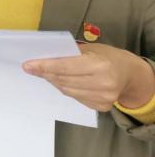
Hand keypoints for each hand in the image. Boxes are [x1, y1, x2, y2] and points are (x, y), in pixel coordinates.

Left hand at [23, 43, 154, 110]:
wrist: (130, 74)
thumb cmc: (107, 56)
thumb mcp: (90, 49)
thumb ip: (69, 54)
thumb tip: (42, 59)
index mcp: (100, 65)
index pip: (65, 67)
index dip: (44, 66)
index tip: (27, 65)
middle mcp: (103, 83)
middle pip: (63, 80)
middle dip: (45, 73)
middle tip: (32, 67)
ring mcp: (104, 98)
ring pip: (67, 90)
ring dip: (53, 81)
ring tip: (46, 73)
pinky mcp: (102, 107)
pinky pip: (75, 97)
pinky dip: (65, 88)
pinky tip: (62, 81)